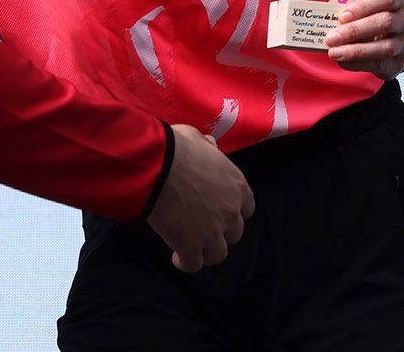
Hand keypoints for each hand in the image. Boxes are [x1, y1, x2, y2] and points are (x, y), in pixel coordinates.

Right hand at [146, 125, 254, 271]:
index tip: (219, 208)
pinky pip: (194, 264)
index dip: (233, 210)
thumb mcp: (196, 137)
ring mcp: (212, 231)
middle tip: (202, 227)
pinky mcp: (191, 245)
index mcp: (237, 186)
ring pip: (218, 254)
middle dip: (220, 232)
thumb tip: (210, 146)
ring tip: (191, 246)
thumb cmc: (175, 148)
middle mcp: (230, 211)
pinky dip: (186, 262)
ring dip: (206, 251)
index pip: (247, 208)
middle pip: (234, 234)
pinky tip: (177, 257)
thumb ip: (208, 146)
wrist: (156, 166)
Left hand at [324, 0, 403, 78]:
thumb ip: (348, 4)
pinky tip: (343, 61)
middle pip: (385, 23)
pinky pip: (379, 64)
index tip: (342, 16)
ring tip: (334, 52)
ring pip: (384, 47)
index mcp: (397, 1)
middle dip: (354, 31)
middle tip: (331, 38)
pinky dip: (358, 63)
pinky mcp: (398, 63)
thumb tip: (330, 12)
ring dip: (355, 51)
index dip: (364, 6)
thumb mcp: (365, 5)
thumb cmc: (376, 19)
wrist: (400, 43)